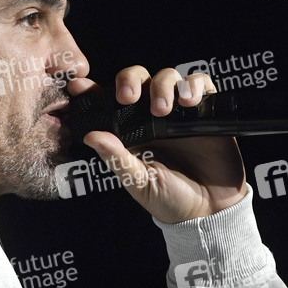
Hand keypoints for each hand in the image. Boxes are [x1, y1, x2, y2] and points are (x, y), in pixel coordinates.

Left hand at [67, 66, 245, 223]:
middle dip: (130, 80)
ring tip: (162, 110)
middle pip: (138, 78)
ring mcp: (179, 111)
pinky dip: (195, 85)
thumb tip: (90, 136)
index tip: (78, 85)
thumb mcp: (138, 181)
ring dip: (162, 85)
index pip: (108, 100)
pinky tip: (190, 102)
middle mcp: (152, 115)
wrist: (209, 211)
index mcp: (129, 130)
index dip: (92, 89)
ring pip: (167, 76)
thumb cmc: (169, 198)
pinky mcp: (205, 111)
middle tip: (128, 97)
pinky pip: (201, 84)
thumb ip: (117, 158)